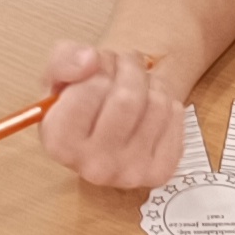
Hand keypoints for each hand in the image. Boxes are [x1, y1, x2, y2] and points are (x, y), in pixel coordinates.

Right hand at [38, 41, 181, 187]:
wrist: (108, 124)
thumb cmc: (80, 98)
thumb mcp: (58, 74)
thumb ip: (63, 60)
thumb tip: (90, 61)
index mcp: (60, 144)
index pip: (92, 89)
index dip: (101, 64)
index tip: (100, 65)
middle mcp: (93, 167)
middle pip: (128, 98)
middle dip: (129, 68)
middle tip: (124, 63)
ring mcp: (129, 173)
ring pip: (156, 103)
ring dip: (150, 82)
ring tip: (137, 84)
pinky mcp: (160, 171)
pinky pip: (175, 115)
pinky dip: (167, 99)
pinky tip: (150, 105)